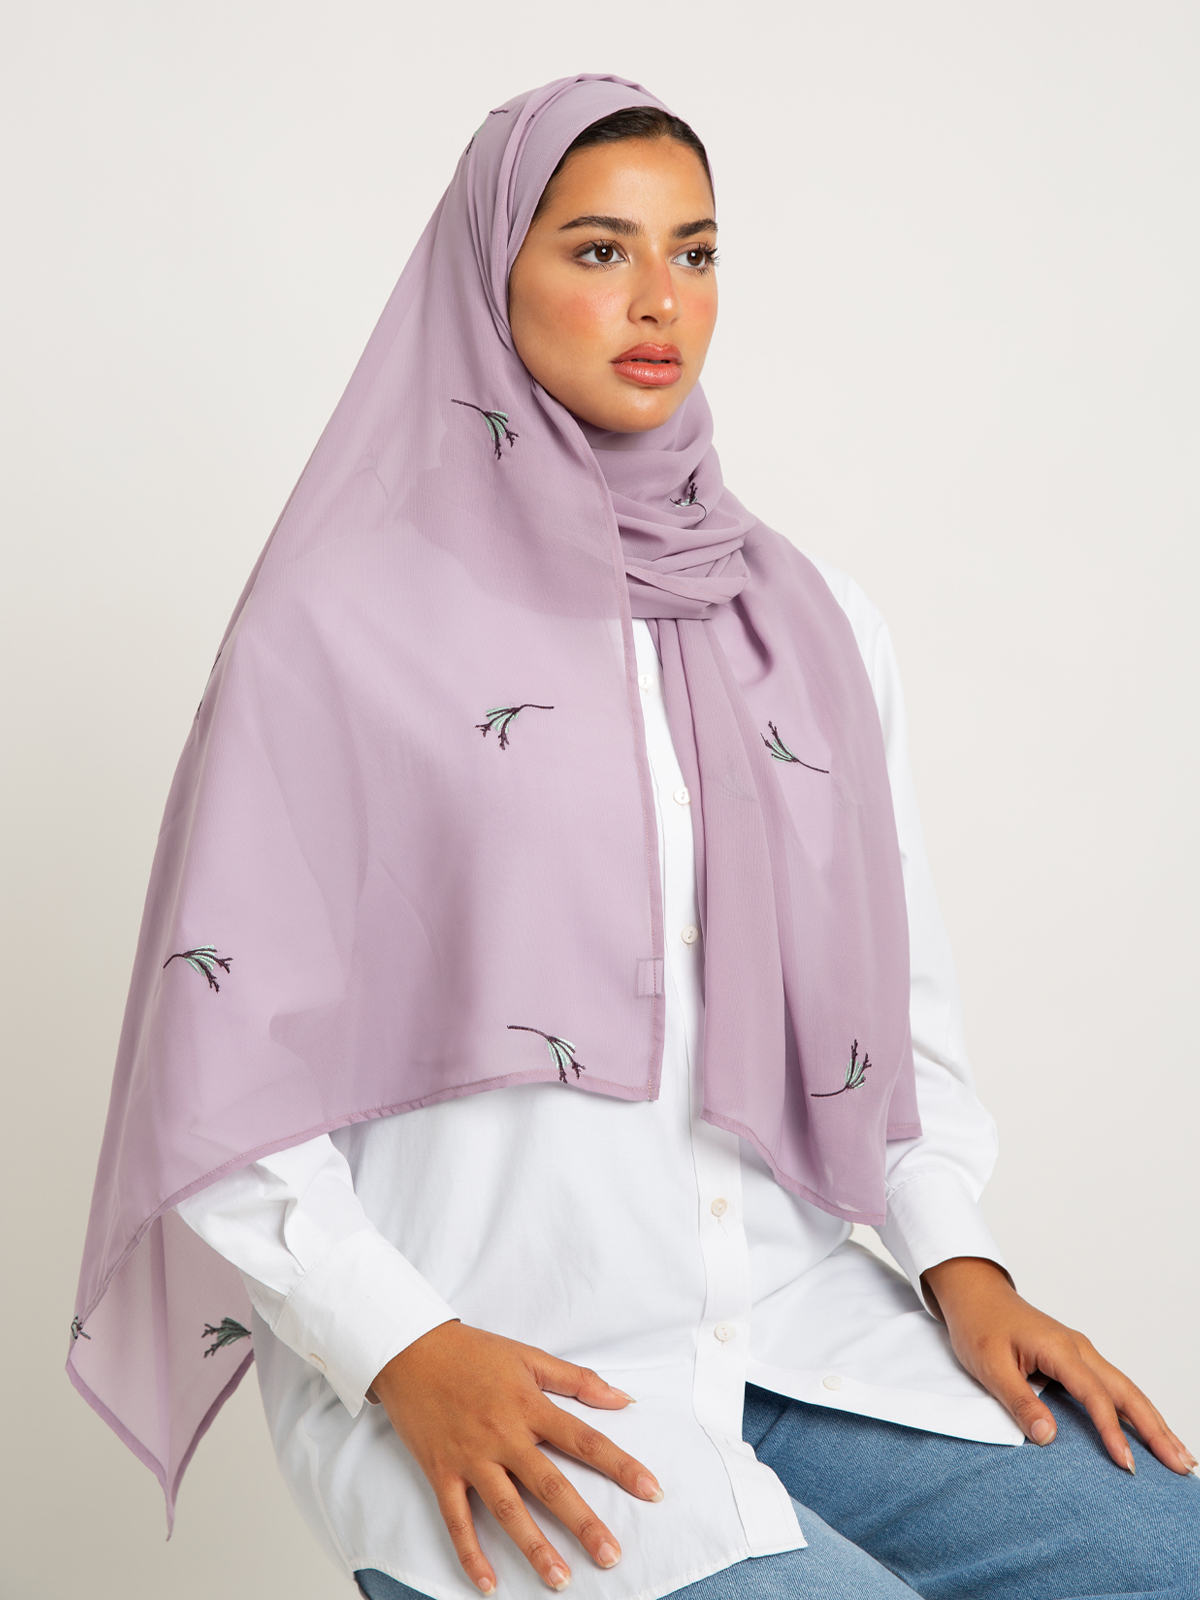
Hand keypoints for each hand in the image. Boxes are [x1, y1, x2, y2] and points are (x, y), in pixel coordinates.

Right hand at [371, 1320, 662, 1593]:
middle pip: (550, 1484)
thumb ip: (576, 1379)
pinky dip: (470, 1553)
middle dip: (583, 1522)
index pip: (584, 1440)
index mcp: (529, 1405)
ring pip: (507, 1509)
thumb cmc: (472, 1352)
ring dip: (534, 1546)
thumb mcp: (528, 1356)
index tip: (651, 1489)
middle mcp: (503, 1435)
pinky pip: (456, 1519)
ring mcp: (471, 1457)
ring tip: (561, 1579)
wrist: (410, 1349)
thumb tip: (623, 1399)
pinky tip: (488, 1583)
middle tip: (610, 1554)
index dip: (620, 1465)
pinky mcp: (441, 1472)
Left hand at [921, 1256, 1196, 1476]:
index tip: (1127, 1465)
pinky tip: (1147, 1428)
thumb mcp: (989, 1365)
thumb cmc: (978, 1325)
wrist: (974, 1293)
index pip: (1095, 1396)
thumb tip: (1047, 1437)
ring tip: (1180, 1453)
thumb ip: (1018, 1401)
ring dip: (1153, 1420)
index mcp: (1059, 1348)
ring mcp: (1081, 1351)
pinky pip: (1113, 1385)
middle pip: (1127, 1391)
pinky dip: (1135, 1408)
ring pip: (1126, 1388)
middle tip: (1182, 1465)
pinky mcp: (1076, 1357)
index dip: (1112, 1432)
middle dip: (1156, 1429)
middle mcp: (1079, 1348)